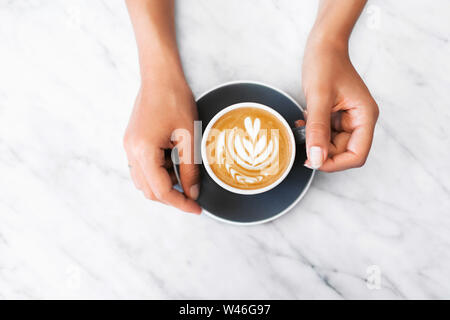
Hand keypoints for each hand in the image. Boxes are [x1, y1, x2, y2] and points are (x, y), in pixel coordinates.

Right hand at [123, 77, 200, 213]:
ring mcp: (129, 146)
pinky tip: (175, 164)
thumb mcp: (189, 136)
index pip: (160, 190)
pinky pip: (143, 167)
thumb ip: (190, 169)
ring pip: (144, 181)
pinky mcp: (132, 141)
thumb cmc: (175, 99)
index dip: (180, 203)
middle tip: (193, 196)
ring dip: (165, 185)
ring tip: (186, 176)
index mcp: (143, 150)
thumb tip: (192, 193)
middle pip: (149, 190)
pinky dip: (159, 173)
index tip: (196, 208)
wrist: (160, 75)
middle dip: (171, 197)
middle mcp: (131, 151)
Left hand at [299, 40, 378, 171]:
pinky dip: (313, 132)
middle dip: (321, 149)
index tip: (314, 161)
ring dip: (315, 140)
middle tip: (303, 139)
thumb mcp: (319, 98)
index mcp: (365, 116)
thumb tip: (316, 159)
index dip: (336, 163)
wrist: (323, 45)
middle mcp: (360, 120)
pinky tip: (304, 121)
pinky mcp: (336, 116)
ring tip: (304, 125)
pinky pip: (325, 133)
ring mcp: (348, 119)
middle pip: (343, 152)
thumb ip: (318, 130)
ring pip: (332, 144)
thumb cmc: (325, 64)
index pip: (357, 155)